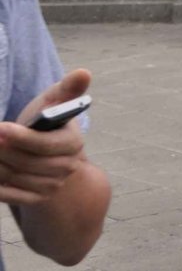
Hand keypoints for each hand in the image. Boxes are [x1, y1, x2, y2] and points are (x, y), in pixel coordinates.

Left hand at [0, 70, 89, 205]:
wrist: (44, 151)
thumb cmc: (47, 121)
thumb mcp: (54, 101)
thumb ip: (68, 88)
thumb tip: (83, 72)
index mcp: (73, 143)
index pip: (45, 144)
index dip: (22, 137)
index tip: (1, 128)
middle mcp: (67, 167)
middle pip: (26, 162)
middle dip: (2, 151)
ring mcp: (52, 185)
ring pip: (15, 177)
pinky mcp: (36, 198)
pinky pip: (10, 195)